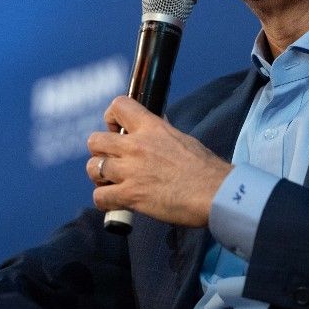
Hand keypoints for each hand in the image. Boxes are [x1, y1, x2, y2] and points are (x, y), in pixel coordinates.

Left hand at [85, 96, 230, 227]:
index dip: (111, 118)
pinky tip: (116, 202)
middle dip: (100, 151)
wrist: (216, 193)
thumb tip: (157, 123)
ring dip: (99, 176)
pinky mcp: (130, 195)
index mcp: (152, 127)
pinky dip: (104, 201)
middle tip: (112, 161)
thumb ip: (162, 132)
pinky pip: (100, 196)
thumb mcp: (182, 138)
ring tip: (111, 183)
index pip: (118, 106)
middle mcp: (136, 146)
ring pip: (92, 167)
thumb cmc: (206, 168)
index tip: (116, 130)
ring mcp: (130, 171)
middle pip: (94, 140)